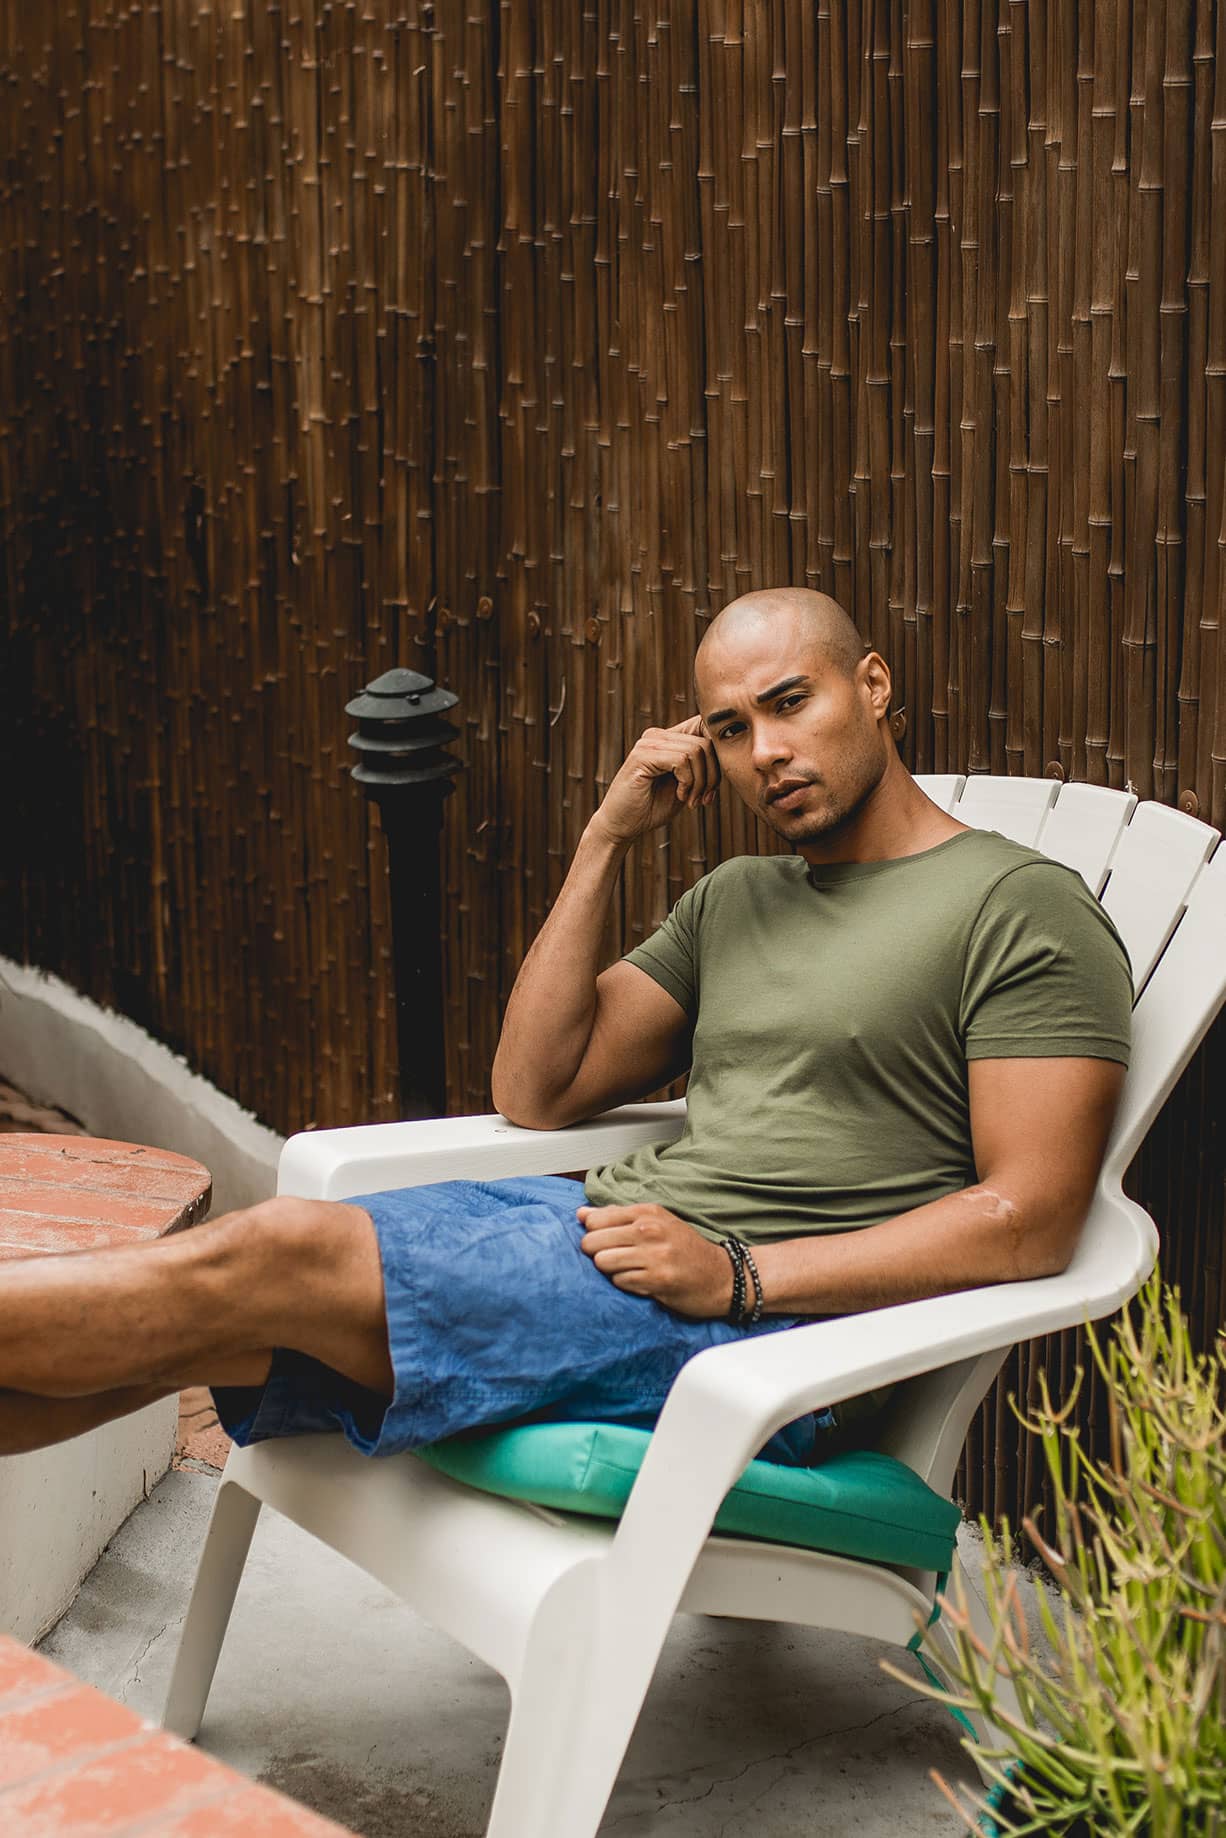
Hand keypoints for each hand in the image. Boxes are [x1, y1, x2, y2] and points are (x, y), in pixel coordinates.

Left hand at [577, 1201, 732, 1318]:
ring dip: (610, 1271)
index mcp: (647, 1212)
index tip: (604, 1243)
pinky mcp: (657, 1280)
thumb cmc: (685, 1249)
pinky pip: (620, 1282)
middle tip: (613, 1260)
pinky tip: (640, 1282)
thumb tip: (581, 1214)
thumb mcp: (656, 1222)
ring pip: (603, 1262)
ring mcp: (654, 1255)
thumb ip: (617, 1217)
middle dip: (596, 1254)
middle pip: (592, 1241)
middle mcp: (649, 1230)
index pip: (595, 1219)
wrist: (722, 1276)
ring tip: (627, 1271)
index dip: (593, 1234)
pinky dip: (625, 1285)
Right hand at [588, 716, 720, 845]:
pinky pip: (682, 760)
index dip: (718, 757)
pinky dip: (688, 782)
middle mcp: (657, 735)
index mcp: (668, 738)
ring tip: (691, 800)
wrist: (622, 826)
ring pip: (697, 751)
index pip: (705, 729)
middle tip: (703, 798)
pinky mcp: (642, 755)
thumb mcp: (686, 784)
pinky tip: (680, 796)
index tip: (712, 788)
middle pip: (706, 742)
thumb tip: (729, 752)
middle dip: (713, 775)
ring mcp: (648, 743)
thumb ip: (703, 767)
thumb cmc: (653, 807)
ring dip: (701, 782)